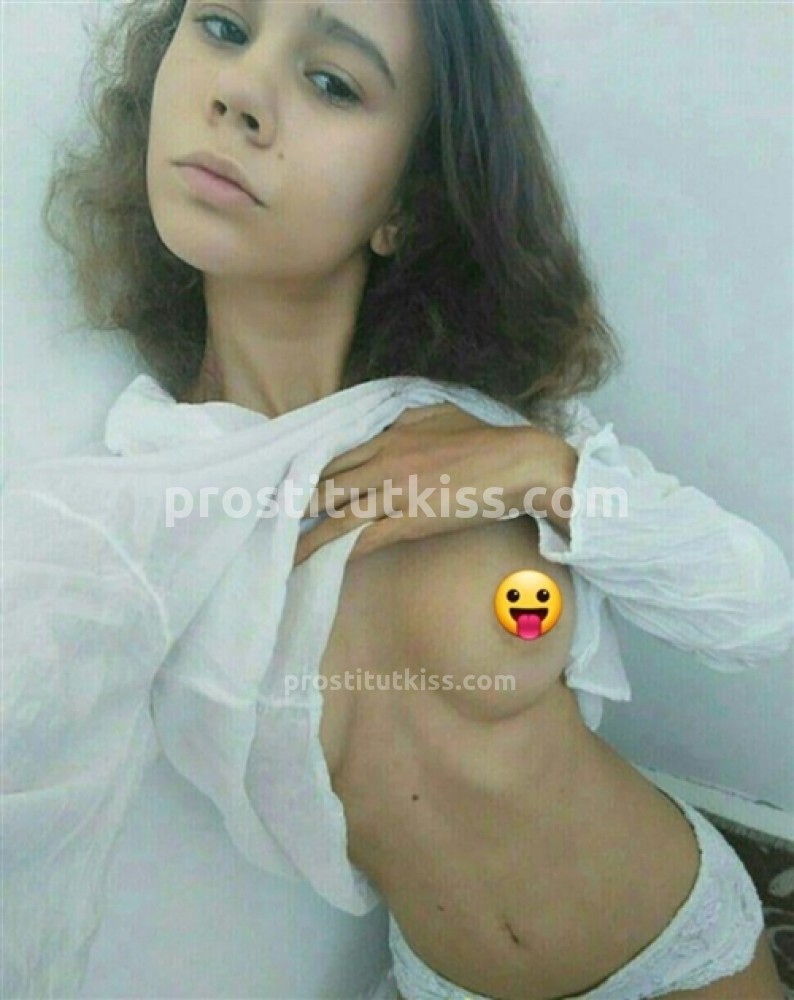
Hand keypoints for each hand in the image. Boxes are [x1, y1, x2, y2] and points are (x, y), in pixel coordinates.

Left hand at [292, 402, 576, 566]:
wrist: (519, 465)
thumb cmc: (484, 440)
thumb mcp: (439, 413)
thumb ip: (405, 416)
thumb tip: (385, 423)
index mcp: (389, 435)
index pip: (333, 454)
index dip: (304, 472)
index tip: (279, 485)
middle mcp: (384, 462)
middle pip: (325, 485)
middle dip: (292, 504)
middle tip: (262, 520)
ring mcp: (395, 492)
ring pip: (338, 516)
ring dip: (306, 537)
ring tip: (279, 552)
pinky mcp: (411, 521)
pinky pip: (365, 540)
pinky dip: (339, 553)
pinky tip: (320, 564)